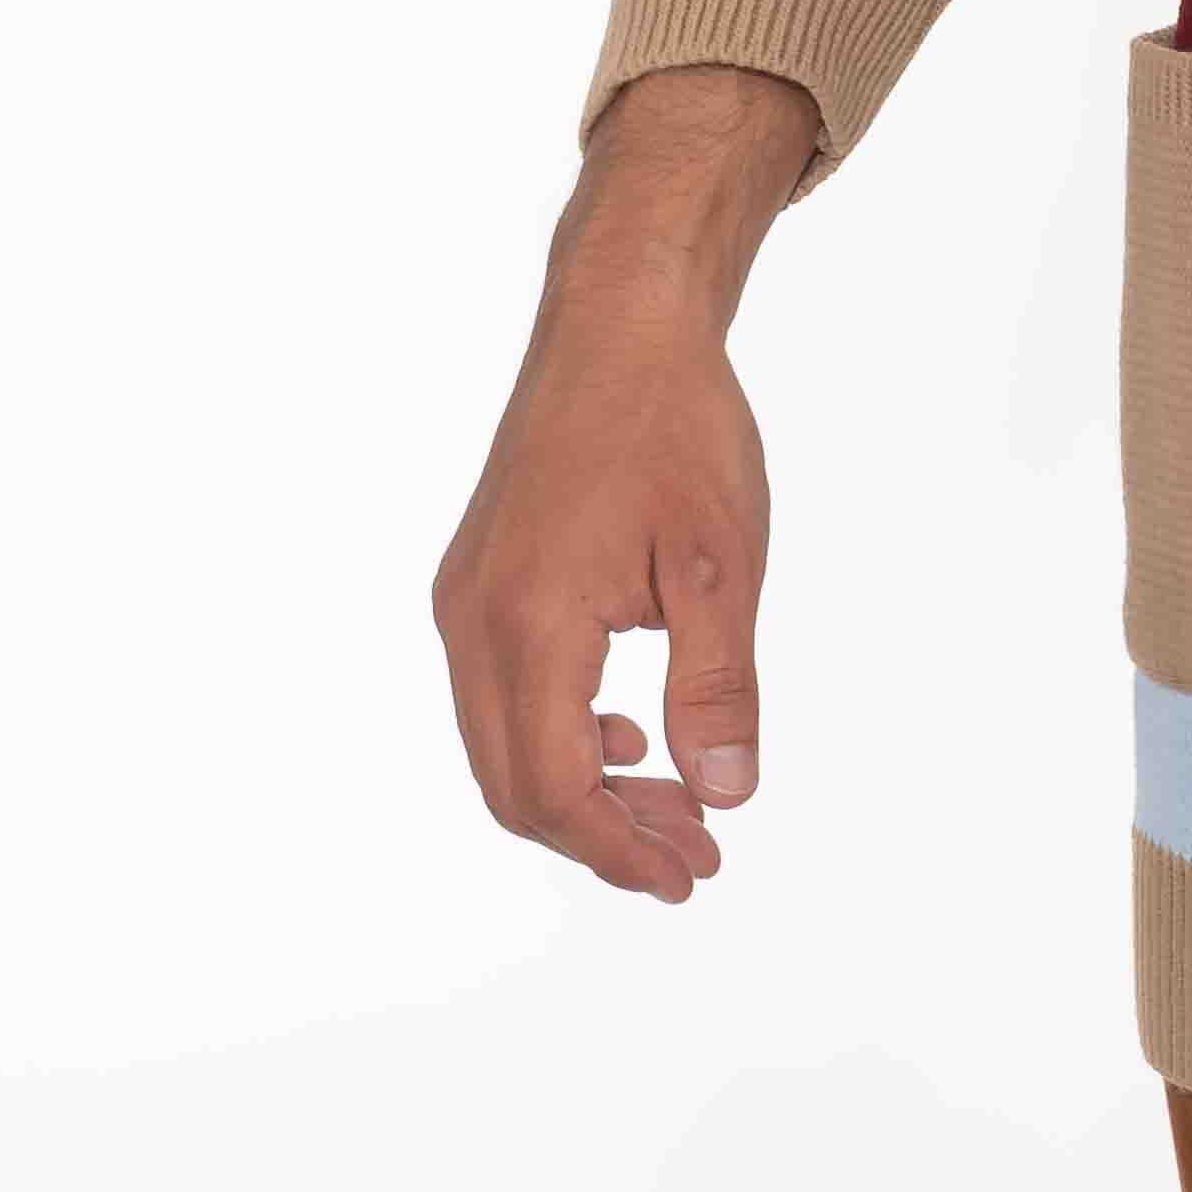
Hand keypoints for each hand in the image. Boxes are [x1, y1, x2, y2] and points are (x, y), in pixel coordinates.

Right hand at [432, 67, 808, 901]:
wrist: (618, 320)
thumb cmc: (675, 423)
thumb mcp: (721, 558)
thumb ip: (720, 685)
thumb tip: (727, 797)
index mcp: (531, 620)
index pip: (557, 787)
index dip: (623, 848)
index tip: (695, 872)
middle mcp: (474, 620)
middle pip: (516, 786)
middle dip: (605, 836)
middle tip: (696, 856)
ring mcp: (464, 599)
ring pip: (500, 744)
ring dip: (582, 789)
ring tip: (675, 804)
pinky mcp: (474, 578)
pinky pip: (497, 694)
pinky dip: (556, 736)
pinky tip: (627, 731)